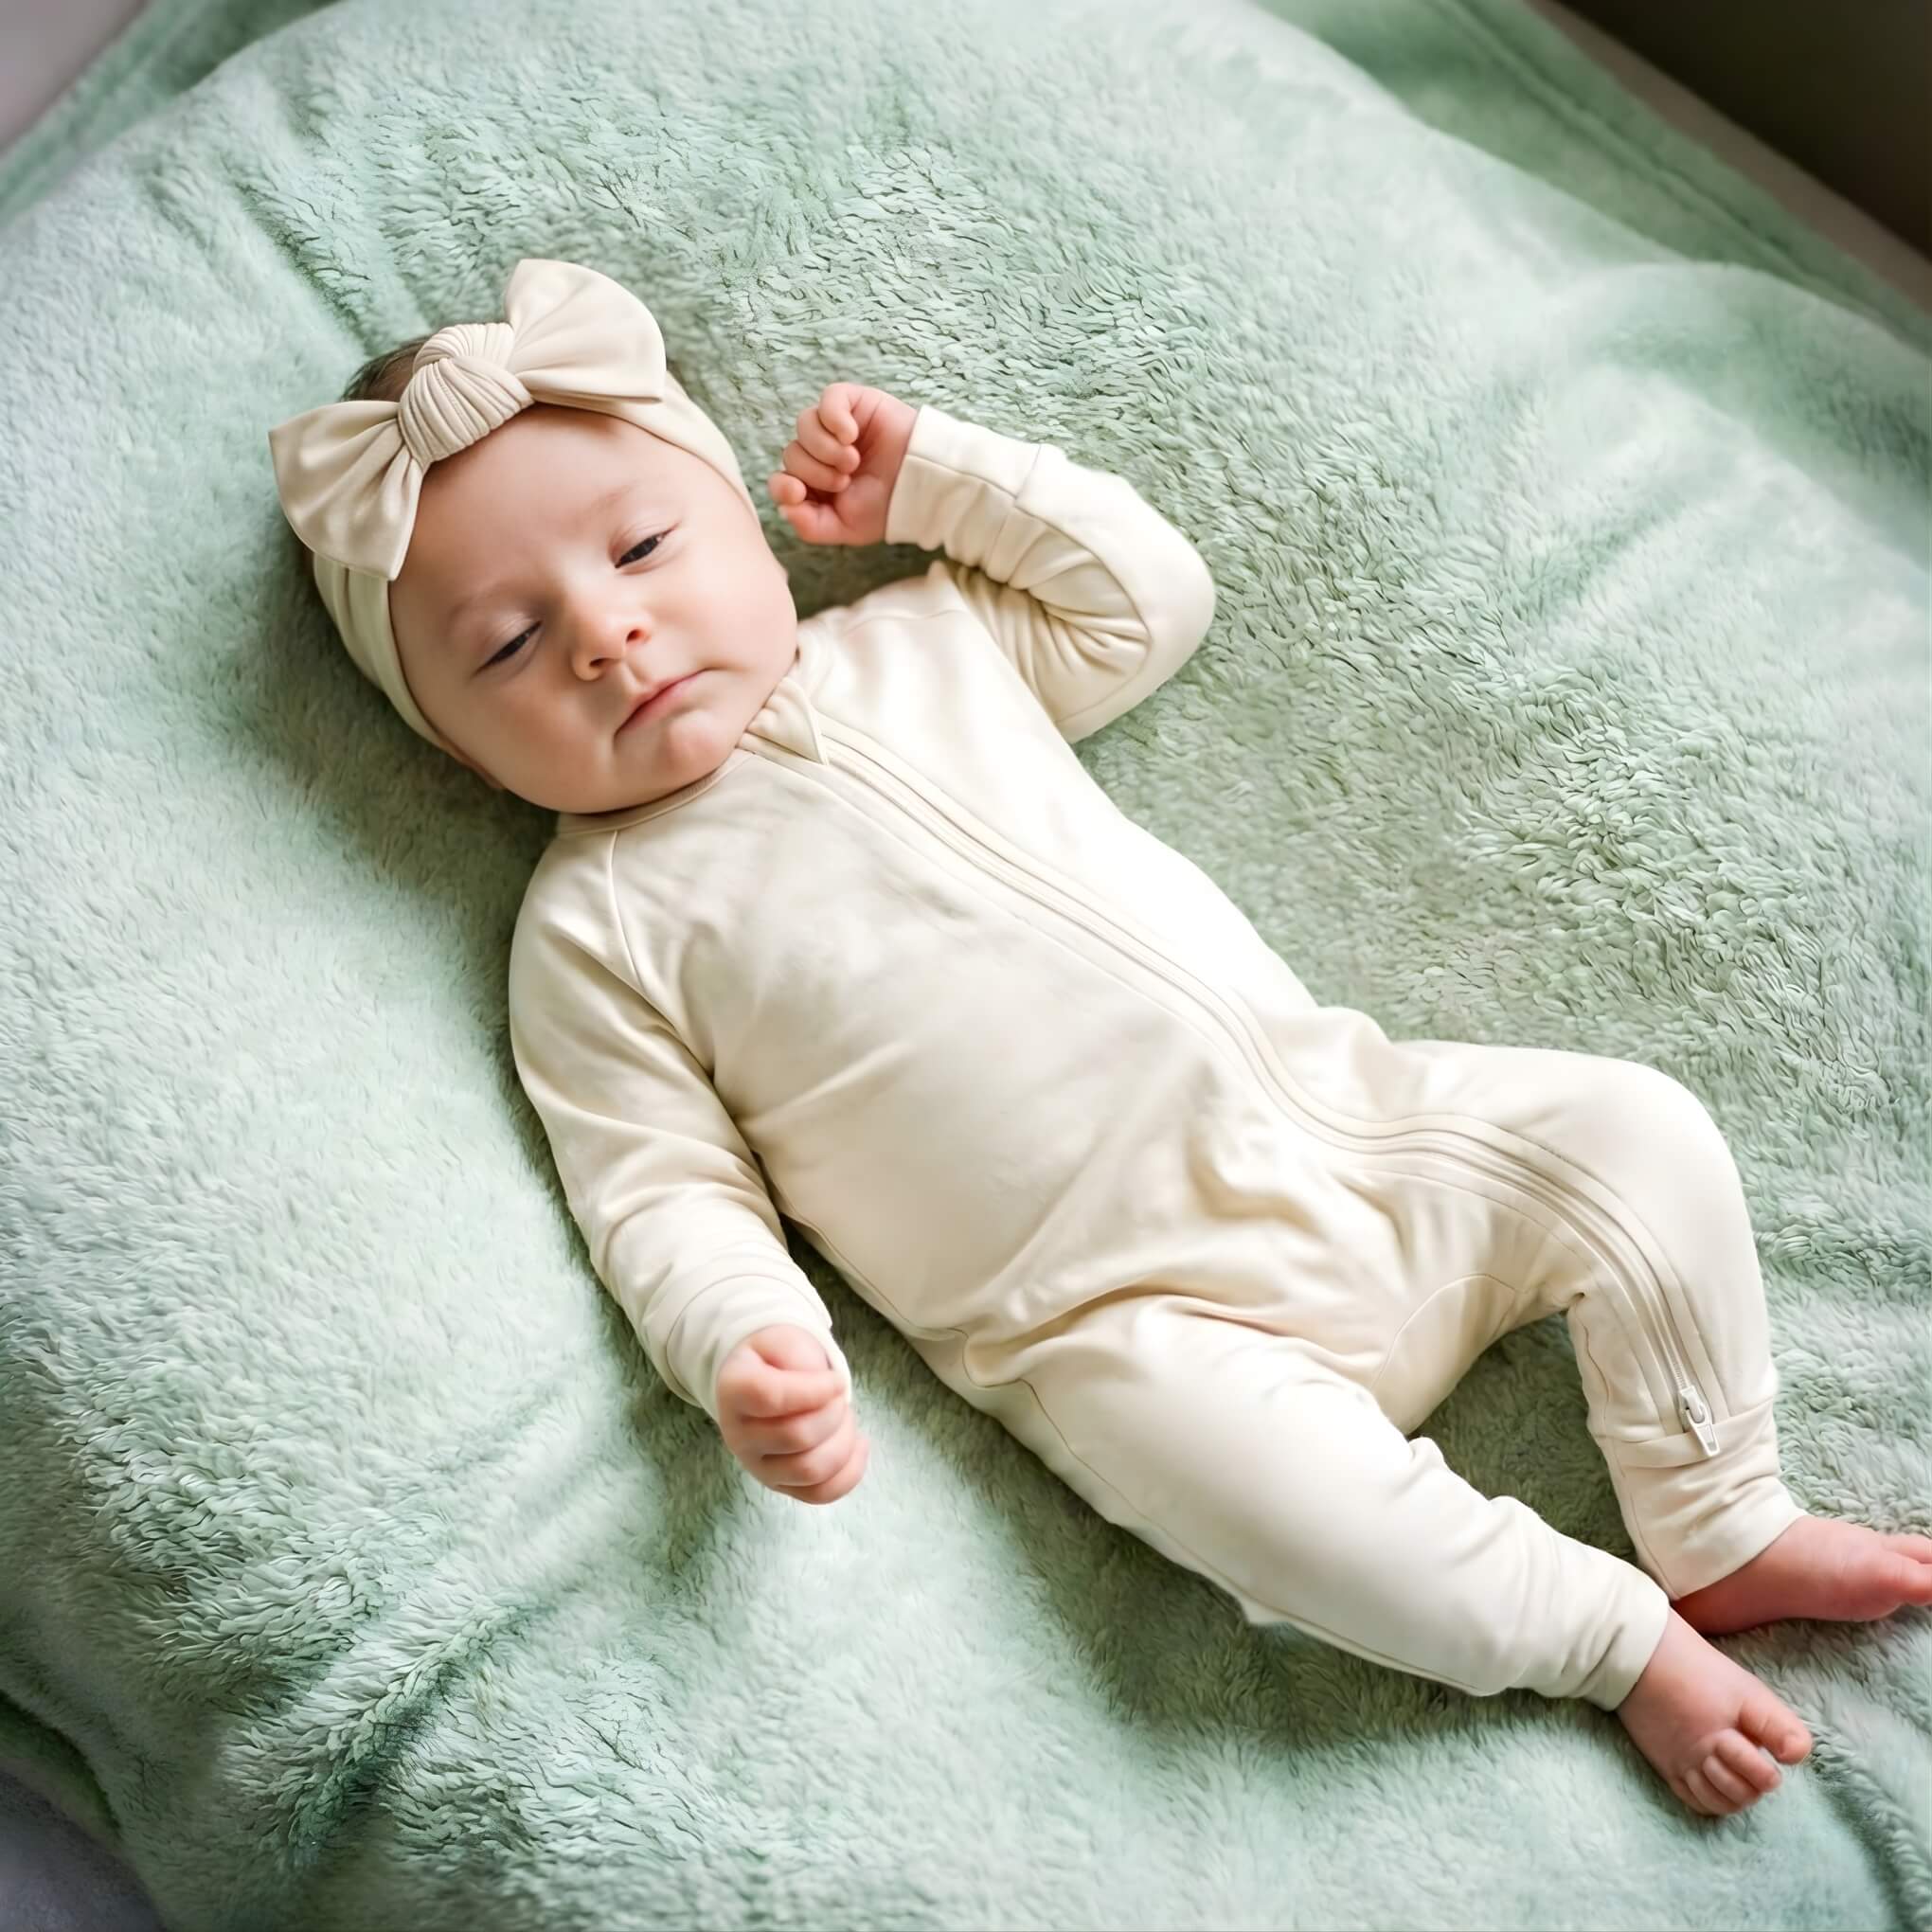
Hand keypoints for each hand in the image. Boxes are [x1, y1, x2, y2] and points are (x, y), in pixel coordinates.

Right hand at [715, 1323, 869, 1503]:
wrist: (762, 1381)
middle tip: (839, 1396)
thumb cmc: (776, 1359)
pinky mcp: (780, 1485)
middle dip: (834, 1412)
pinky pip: (818, 1494)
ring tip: (844, 1417)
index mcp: (734, 1390)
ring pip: (810, 1470)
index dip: (815, 1390)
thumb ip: (801, 1358)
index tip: (836, 1380)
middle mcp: (737, 1435)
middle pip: (798, 1436)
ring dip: (843, 1440)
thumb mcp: (786, 1339)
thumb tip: (825, 1392)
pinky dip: (849, 1472)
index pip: (772, 1398)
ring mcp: (757, 1466)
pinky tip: (858, 1444)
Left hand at [768, 383, 916, 546]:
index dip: (782, 485)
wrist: (922, 485)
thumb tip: (784, 508)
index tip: (798, 493)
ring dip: (824, 448)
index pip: (780, 479)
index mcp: (816, 484)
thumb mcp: (844, 528)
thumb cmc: (887, 507)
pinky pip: (827, 399)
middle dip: (814, 471)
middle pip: (791, 453)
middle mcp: (821, 453)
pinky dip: (833, 418)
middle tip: (846, 479)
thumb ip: (809, 526)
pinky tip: (851, 435)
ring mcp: (835, 425)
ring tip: (852, 461)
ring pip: (804, 424)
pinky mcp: (852, 402)